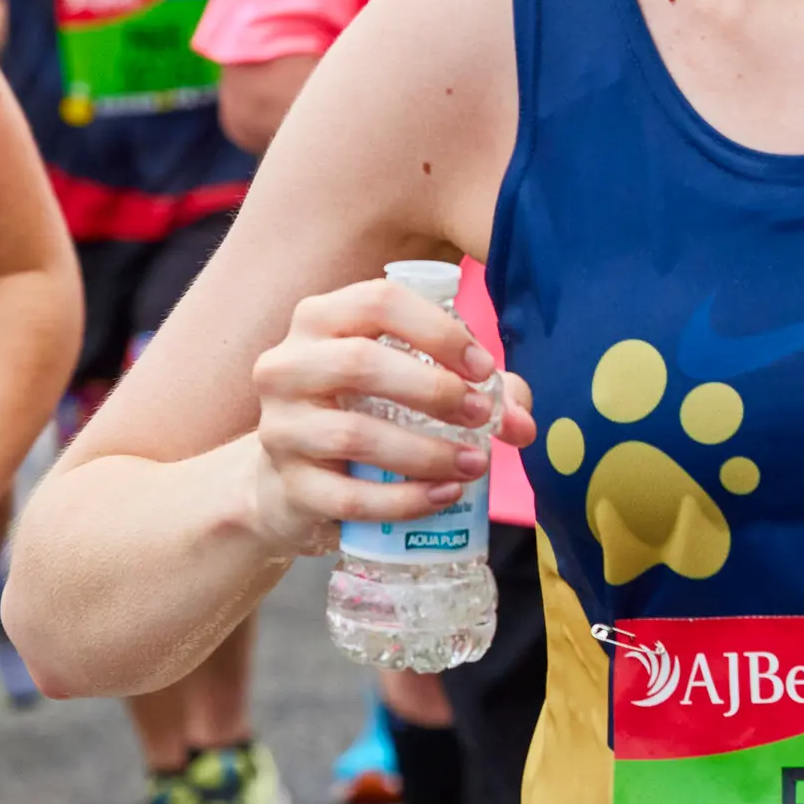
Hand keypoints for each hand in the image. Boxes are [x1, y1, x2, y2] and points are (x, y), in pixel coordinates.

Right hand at [233, 275, 503, 561]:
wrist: (293, 482)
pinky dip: (404, 500)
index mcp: (320, 320)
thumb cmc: (361, 412)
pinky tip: (443, 496)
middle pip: (360, 362)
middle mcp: (287, 365)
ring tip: (475, 464)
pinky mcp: (288, 486)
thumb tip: (523, 422)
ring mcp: (280, 428)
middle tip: (481, 415)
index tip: (482, 367)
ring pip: (354, 435)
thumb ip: (471, 388)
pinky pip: (349, 497)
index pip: (378, 302)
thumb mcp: (407, 383)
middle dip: (433, 390)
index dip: (438, 332)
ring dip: (425, 452)